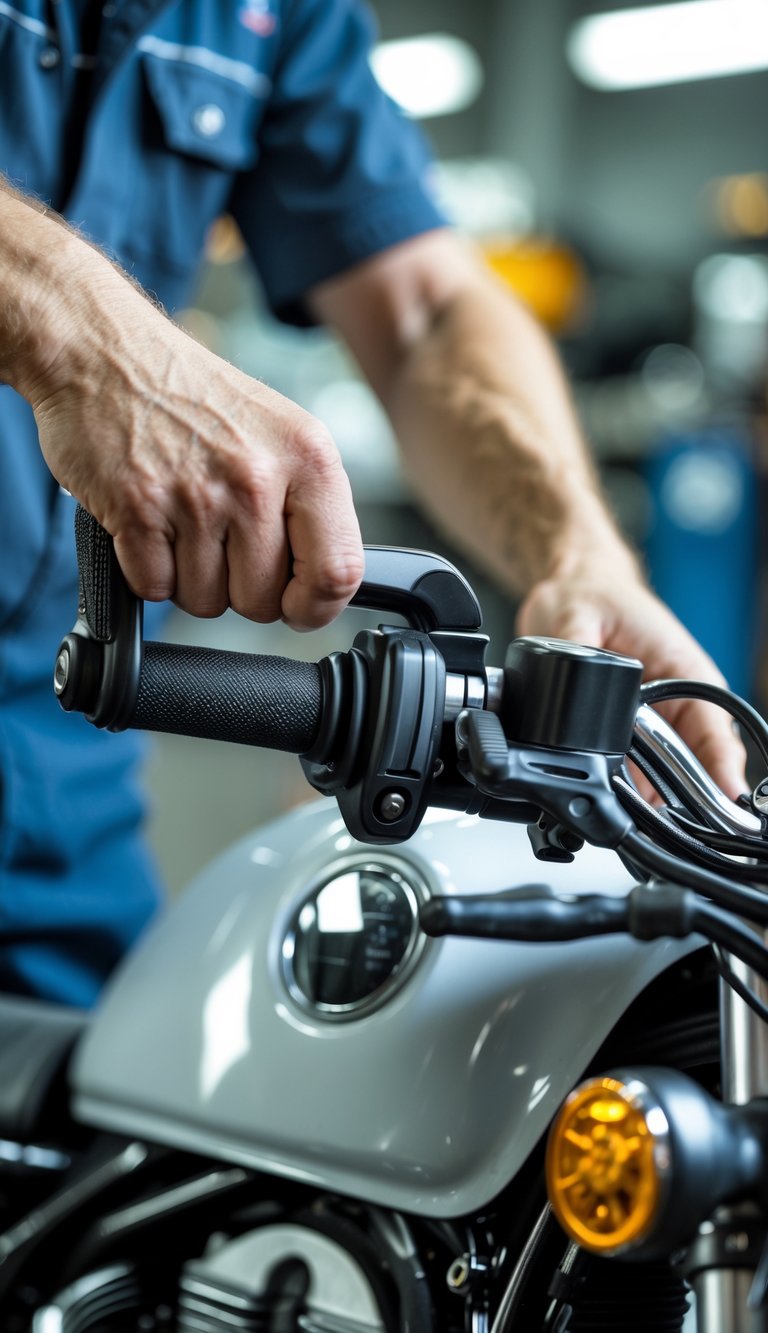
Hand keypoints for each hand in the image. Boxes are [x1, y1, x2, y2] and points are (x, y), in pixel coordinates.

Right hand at [22, 254, 363, 629]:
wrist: (103, 351)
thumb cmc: (193, 397)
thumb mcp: (281, 433)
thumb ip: (308, 506)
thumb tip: (322, 584)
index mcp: (308, 458)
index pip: (338, 572)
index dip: (315, 608)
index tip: (297, 607)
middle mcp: (257, 476)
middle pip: (262, 601)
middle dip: (236, 587)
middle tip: (217, 537)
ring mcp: (196, 495)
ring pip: (206, 602)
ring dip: (188, 577)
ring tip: (180, 519)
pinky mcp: (138, 510)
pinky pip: (154, 589)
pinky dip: (146, 569)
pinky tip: (148, 522)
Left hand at [516, 561, 747, 799]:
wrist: (573, 586)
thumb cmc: (590, 591)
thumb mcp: (576, 617)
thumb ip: (576, 652)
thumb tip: (572, 681)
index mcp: (683, 668)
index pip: (715, 727)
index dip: (721, 766)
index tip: (725, 797)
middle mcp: (677, 695)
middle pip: (695, 760)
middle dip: (681, 794)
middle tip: (655, 816)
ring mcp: (656, 713)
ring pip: (666, 770)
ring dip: (650, 792)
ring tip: (626, 806)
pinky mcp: (631, 724)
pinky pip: (637, 766)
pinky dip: (627, 783)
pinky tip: (610, 792)